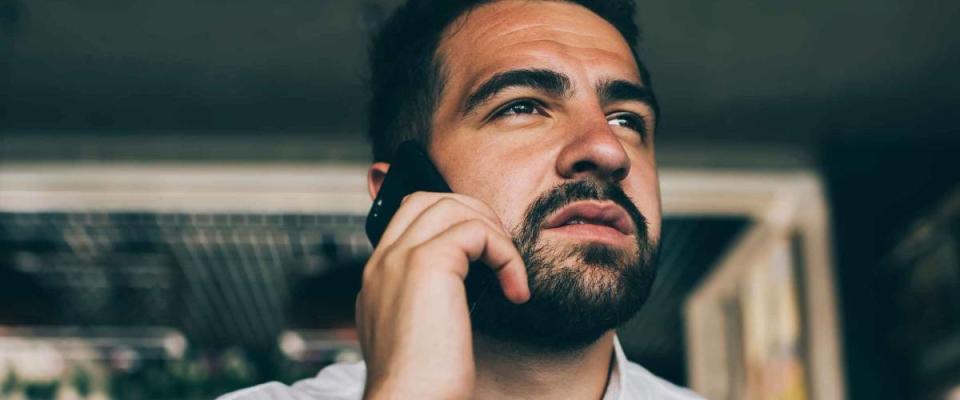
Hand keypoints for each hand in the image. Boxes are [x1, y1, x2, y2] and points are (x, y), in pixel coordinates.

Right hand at [357, 192, 529, 398]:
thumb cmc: (420, 384)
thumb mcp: (416, 333)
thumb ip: (424, 300)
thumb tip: (457, 284)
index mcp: (377, 277)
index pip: (408, 217)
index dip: (451, 222)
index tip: (482, 254)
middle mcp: (382, 261)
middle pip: (429, 200)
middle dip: (474, 216)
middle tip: (501, 256)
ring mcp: (400, 258)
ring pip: (452, 207)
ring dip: (492, 234)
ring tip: (509, 272)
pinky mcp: (428, 263)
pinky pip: (477, 231)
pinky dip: (505, 255)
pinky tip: (514, 289)